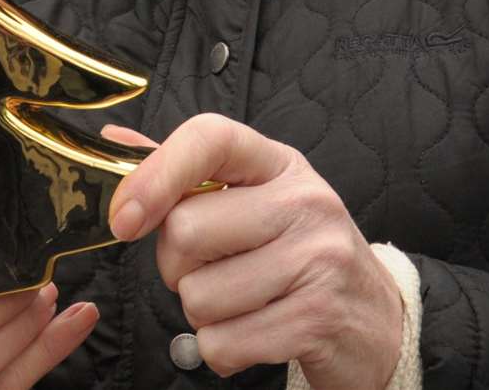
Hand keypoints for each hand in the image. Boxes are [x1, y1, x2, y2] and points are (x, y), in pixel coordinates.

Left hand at [105, 118, 401, 387]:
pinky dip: (223, 350)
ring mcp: (317, 260)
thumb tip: (112, 143)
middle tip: (215, 271)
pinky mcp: (317, 319)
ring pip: (197, 297)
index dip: (154, 174)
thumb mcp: (254, 199)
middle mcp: (304, 202)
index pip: (209, 138)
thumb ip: (184, 172)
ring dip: (203, 315)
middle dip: (177, 267)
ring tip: (245, 303)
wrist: (376, 319)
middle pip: (184, 232)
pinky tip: (257, 334)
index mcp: (278, 163)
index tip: (123, 219)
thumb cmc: (296, 253)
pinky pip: (222, 344)